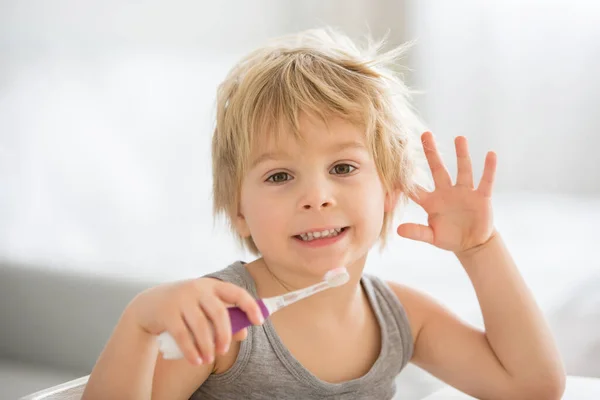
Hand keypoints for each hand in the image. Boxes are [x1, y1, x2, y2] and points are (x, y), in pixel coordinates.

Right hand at [127, 278, 263, 365]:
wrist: (149, 305)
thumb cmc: (185, 306)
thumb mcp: (204, 307)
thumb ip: (225, 318)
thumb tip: (244, 333)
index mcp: (212, 286)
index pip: (236, 293)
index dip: (250, 307)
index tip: (259, 322)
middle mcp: (197, 289)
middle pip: (219, 313)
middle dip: (225, 335)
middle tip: (224, 350)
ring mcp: (181, 299)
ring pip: (201, 326)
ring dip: (207, 347)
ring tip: (208, 359)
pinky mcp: (167, 313)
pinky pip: (183, 335)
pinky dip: (192, 351)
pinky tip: (196, 361)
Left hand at [397, 132, 496, 253]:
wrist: (473, 244)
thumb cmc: (449, 238)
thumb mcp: (432, 237)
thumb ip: (417, 232)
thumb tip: (398, 230)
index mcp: (432, 202)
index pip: (415, 189)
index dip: (405, 180)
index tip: (395, 165)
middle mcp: (446, 192)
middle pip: (438, 169)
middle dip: (432, 153)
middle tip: (425, 134)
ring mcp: (464, 193)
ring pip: (463, 169)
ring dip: (461, 154)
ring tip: (459, 137)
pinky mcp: (481, 197)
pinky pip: (485, 180)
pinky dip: (489, 169)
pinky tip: (491, 154)